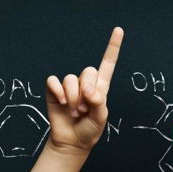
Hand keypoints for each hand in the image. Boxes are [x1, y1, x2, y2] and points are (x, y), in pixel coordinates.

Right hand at [44, 26, 123, 154]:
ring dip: (73, 97)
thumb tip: (88, 90)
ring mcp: (69, 87)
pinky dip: (58, 92)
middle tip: (84, 109)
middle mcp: (85, 83)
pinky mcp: (55, 90)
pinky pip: (53, 81)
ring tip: (74, 111)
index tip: (119, 30)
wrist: (72, 142)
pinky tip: (62, 103)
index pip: (108, 63)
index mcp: (100, 87)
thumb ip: (98, 102)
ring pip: (70, 79)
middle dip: (86, 91)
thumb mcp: (100, 118)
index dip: (112, 47)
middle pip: (88, 71)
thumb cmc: (89, 130)